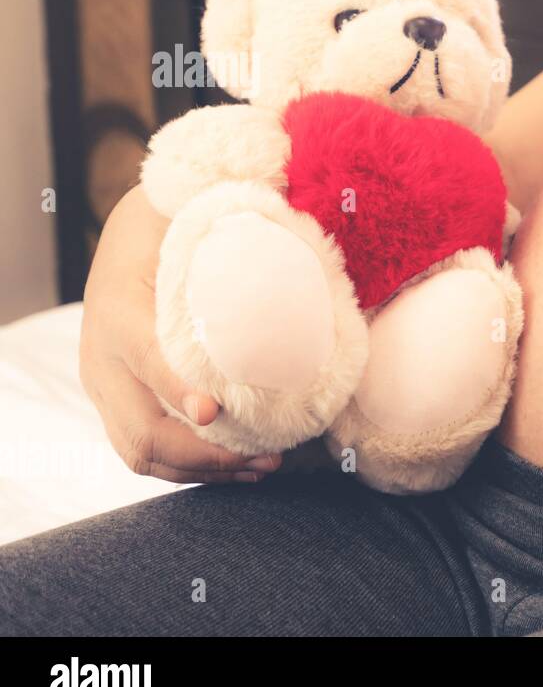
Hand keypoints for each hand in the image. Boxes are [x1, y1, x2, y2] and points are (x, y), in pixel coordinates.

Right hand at [79, 185, 280, 482]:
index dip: (178, 388)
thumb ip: (233, 231)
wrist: (133, 231)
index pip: (146, 358)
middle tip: (266, 456)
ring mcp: (106, 387)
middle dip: (205, 454)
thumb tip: (297, 221)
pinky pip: (148, 450)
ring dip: (205, 469)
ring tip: (264, 466)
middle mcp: (101, 356)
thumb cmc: (176, 222)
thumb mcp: (192, 216)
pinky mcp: (119, 403)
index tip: (216, 412)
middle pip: (141, 430)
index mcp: (119, 306)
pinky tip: (244, 464)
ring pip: (142, 453)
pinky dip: (195, 466)